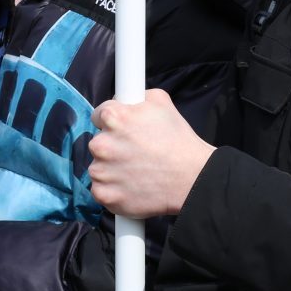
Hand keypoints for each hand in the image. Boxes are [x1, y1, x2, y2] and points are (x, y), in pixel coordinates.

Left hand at [88, 88, 215, 217]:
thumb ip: (138, 96)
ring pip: (98, 167)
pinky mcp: (104, 194)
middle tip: (135, 153)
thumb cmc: (179, 142)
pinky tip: (131, 187)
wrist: (191, 179)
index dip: (112, 123)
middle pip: (98, 143)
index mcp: (113, 117)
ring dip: (111, 169)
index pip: (98, 115)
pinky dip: (112, 190)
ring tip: (136, 172)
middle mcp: (102, 144)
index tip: (122, 131)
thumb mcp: (161, 102)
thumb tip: (126, 99)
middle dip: (113, 147)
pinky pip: (100, 190)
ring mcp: (101, 171)